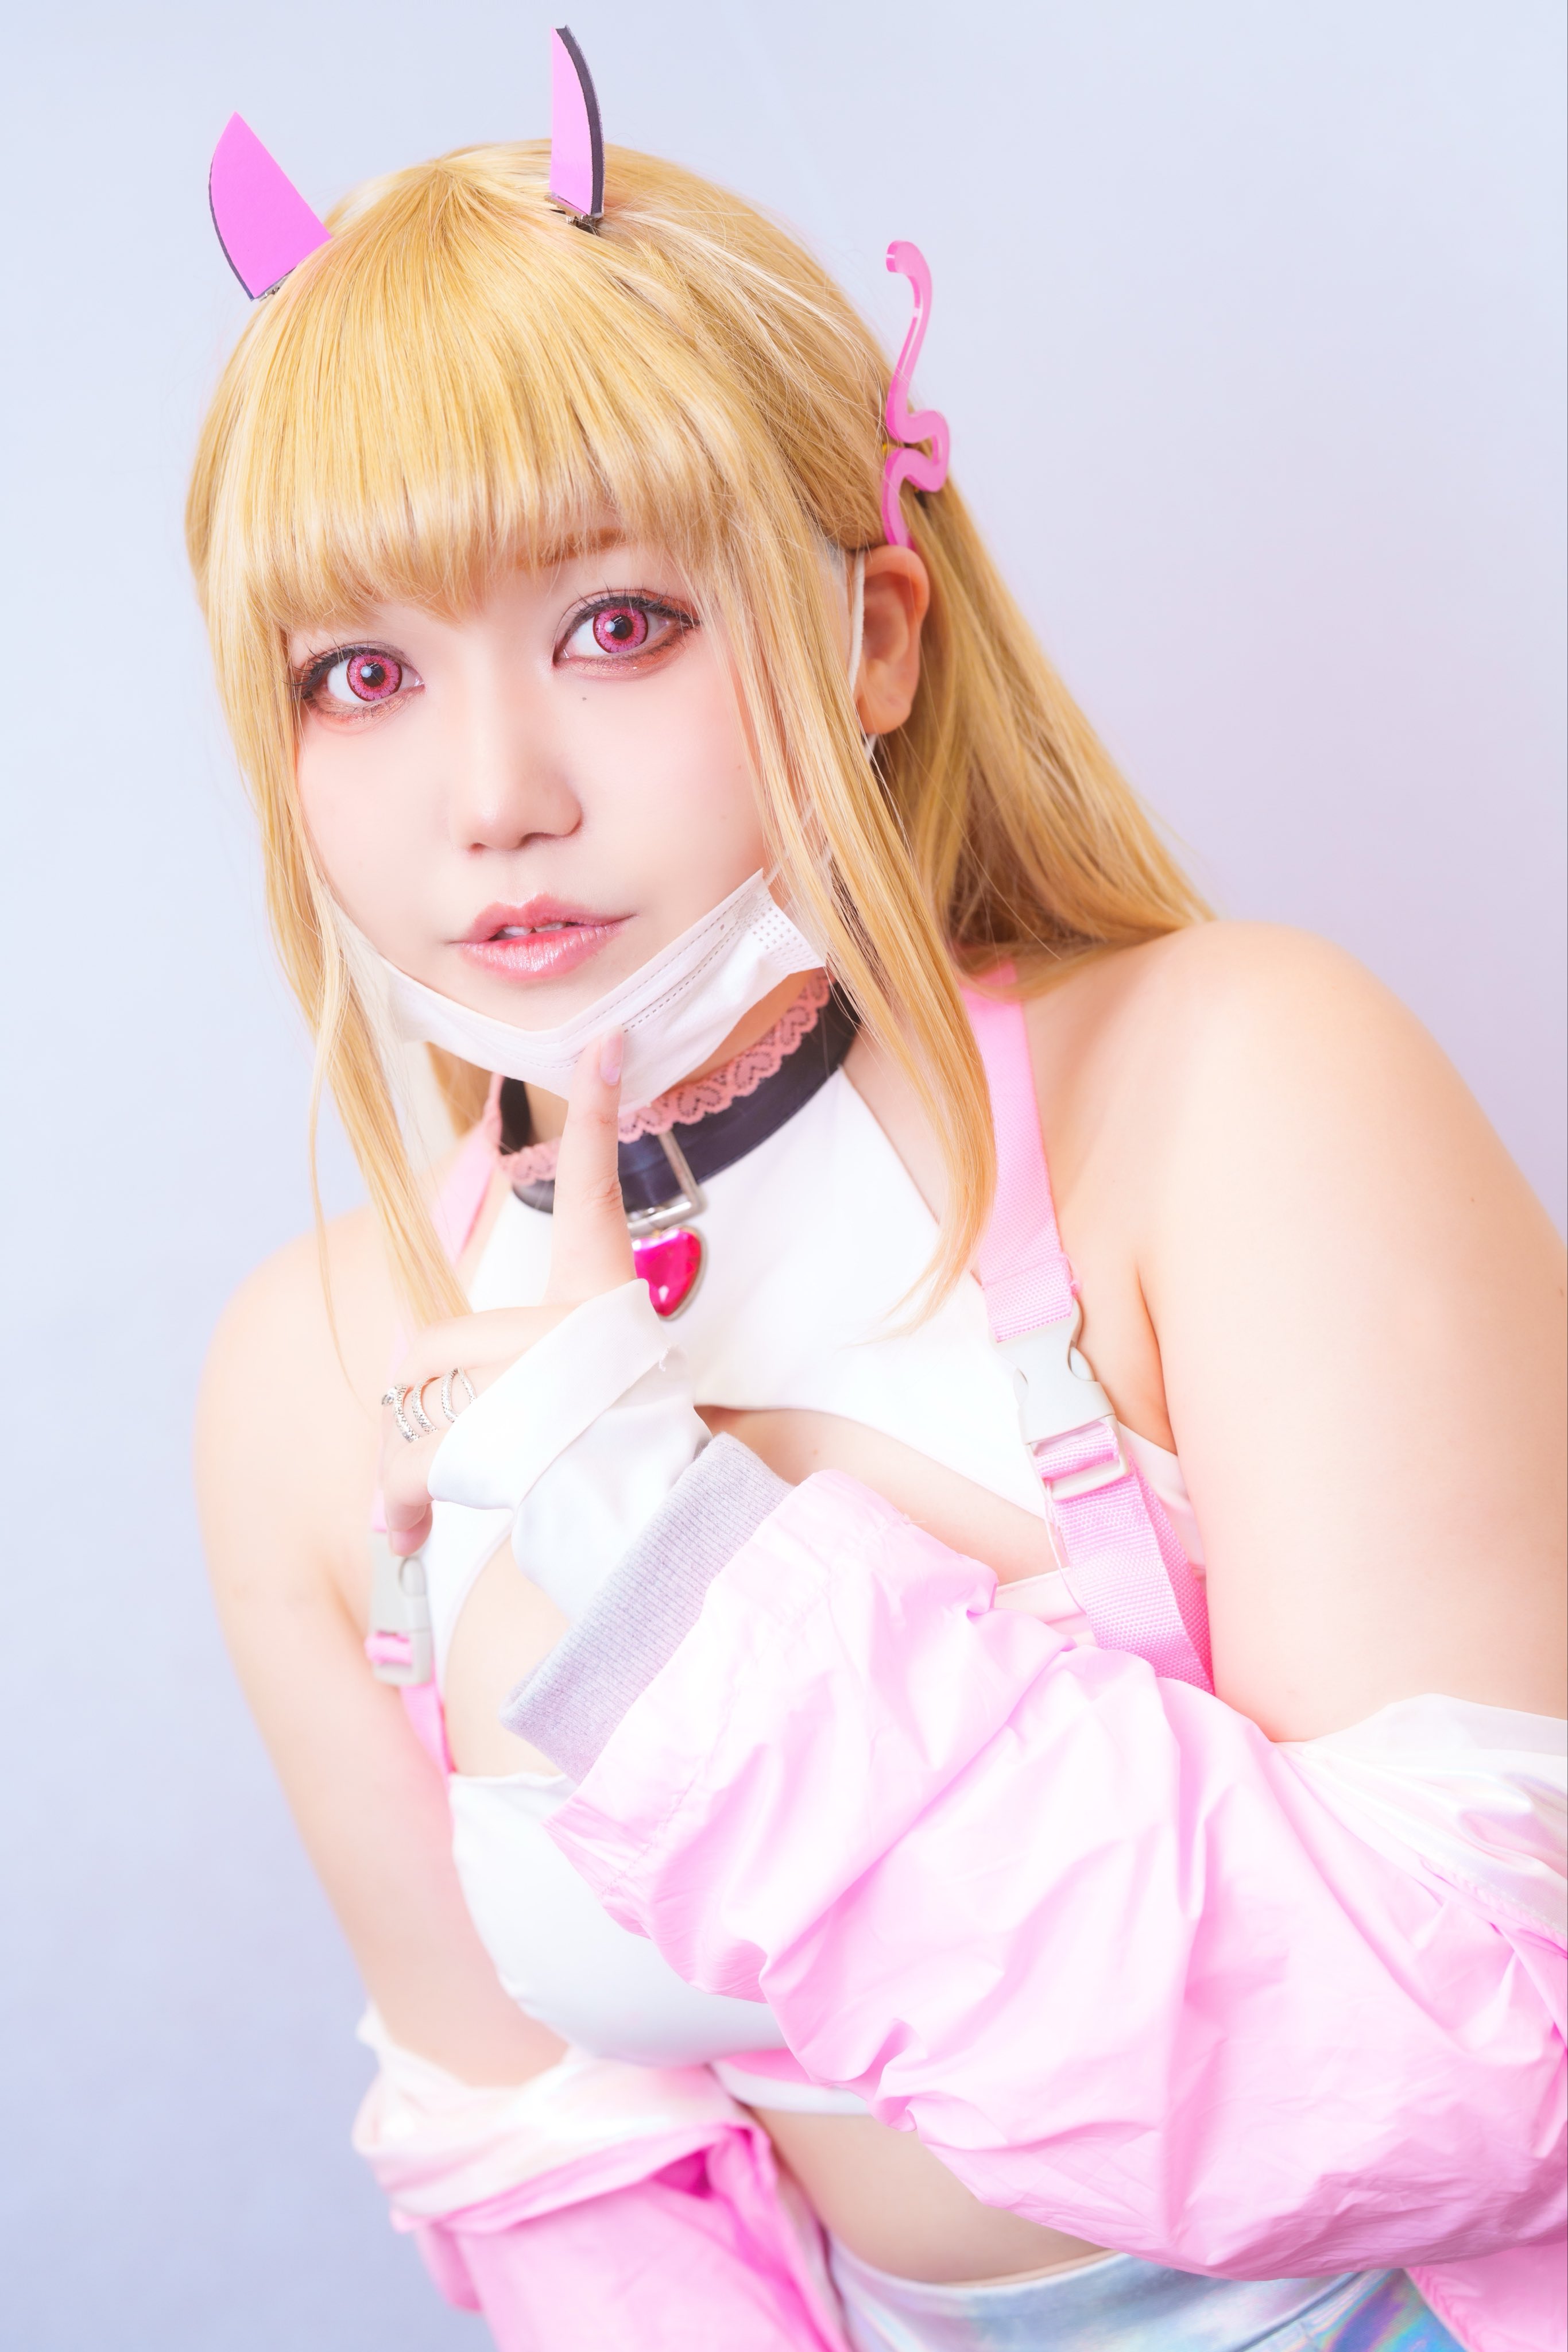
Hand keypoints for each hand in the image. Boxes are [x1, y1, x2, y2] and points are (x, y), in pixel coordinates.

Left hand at [379, 1030, 632, 1553]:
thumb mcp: (583, 1395)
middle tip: (433, 1468)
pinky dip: (395, 1506)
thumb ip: (515, 1373)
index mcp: (599, 1304)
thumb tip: (425, 1398)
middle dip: (419, 1412)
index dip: (597, 1115)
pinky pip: (406, 1458)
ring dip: (402, 1470)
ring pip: (414, 1403)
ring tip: (420, 1517)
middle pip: (436, 1343)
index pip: (597, 1192)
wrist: (648, 1540)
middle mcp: (567, 1326)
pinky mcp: (495, 1431)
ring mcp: (534, 1374)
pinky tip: (407, 1539)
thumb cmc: (613, 1471)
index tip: (607, 1040)